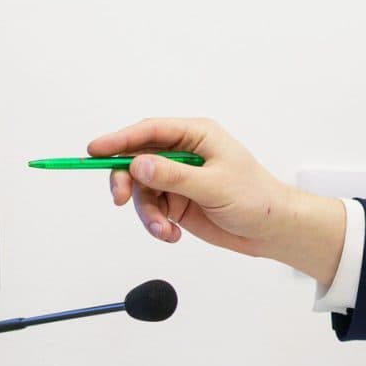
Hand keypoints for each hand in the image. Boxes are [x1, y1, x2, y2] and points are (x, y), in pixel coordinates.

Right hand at [90, 118, 345, 285]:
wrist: (271, 229)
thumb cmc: (254, 198)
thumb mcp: (213, 185)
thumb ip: (174, 176)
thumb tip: (137, 165)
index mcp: (196, 136)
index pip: (150, 131)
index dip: (119, 139)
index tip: (94, 150)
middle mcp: (184, 154)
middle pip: (136, 160)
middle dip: (126, 181)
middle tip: (122, 200)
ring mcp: (178, 179)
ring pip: (141, 190)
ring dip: (147, 213)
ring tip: (164, 230)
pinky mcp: (177, 202)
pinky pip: (151, 210)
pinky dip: (156, 225)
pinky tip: (172, 235)